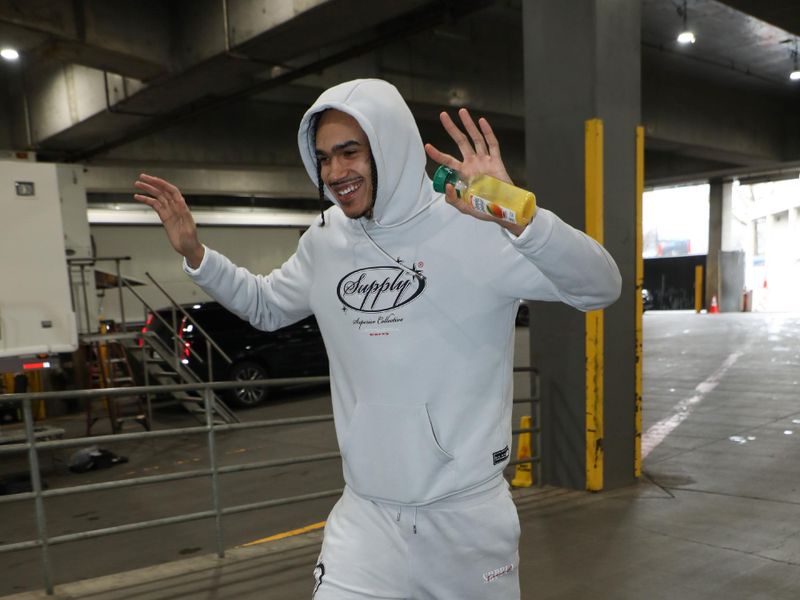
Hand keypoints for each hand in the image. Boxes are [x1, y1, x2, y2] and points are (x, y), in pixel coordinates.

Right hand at [133, 174, 204, 266]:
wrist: (188, 248)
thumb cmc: (190, 240)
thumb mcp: (189, 227)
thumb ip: (185, 215)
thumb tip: (181, 201)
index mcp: (182, 207)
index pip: (172, 191)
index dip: (163, 184)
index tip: (153, 179)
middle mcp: (175, 207)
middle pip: (163, 191)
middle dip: (153, 183)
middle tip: (141, 177)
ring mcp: (169, 211)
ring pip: (157, 197)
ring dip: (148, 190)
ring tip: (137, 184)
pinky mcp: (165, 217)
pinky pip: (155, 206)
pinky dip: (147, 200)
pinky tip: (139, 197)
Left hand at [425, 108, 523, 235]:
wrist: (504, 211)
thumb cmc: (484, 209)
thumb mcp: (465, 207)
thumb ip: (454, 199)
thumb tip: (448, 185)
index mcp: (463, 173)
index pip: (448, 160)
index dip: (437, 154)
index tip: (427, 146)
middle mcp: (473, 164)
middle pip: (461, 141)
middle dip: (452, 128)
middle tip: (443, 115)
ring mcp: (485, 161)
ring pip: (476, 139)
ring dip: (469, 125)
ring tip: (462, 111)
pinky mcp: (497, 162)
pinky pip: (492, 144)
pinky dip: (488, 132)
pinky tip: (482, 121)